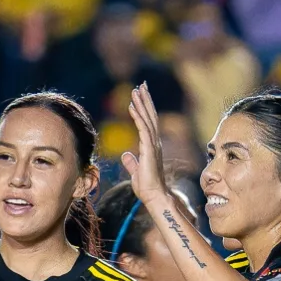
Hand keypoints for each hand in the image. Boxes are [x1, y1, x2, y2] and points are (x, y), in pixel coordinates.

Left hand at [120, 83, 168, 205]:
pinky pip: (143, 128)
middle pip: (150, 116)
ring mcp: (153, 145)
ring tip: (136, 89)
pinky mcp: (149, 149)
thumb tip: (126, 155)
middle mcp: (154, 142)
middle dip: (145, 100)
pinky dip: (138, 116)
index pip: (148, 123)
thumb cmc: (146, 186)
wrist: (153, 195)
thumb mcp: (136, 171)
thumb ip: (132, 162)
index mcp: (151, 146)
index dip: (144, 109)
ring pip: (147, 119)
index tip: (139, 96)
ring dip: (141, 103)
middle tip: (141, 85)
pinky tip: (132, 106)